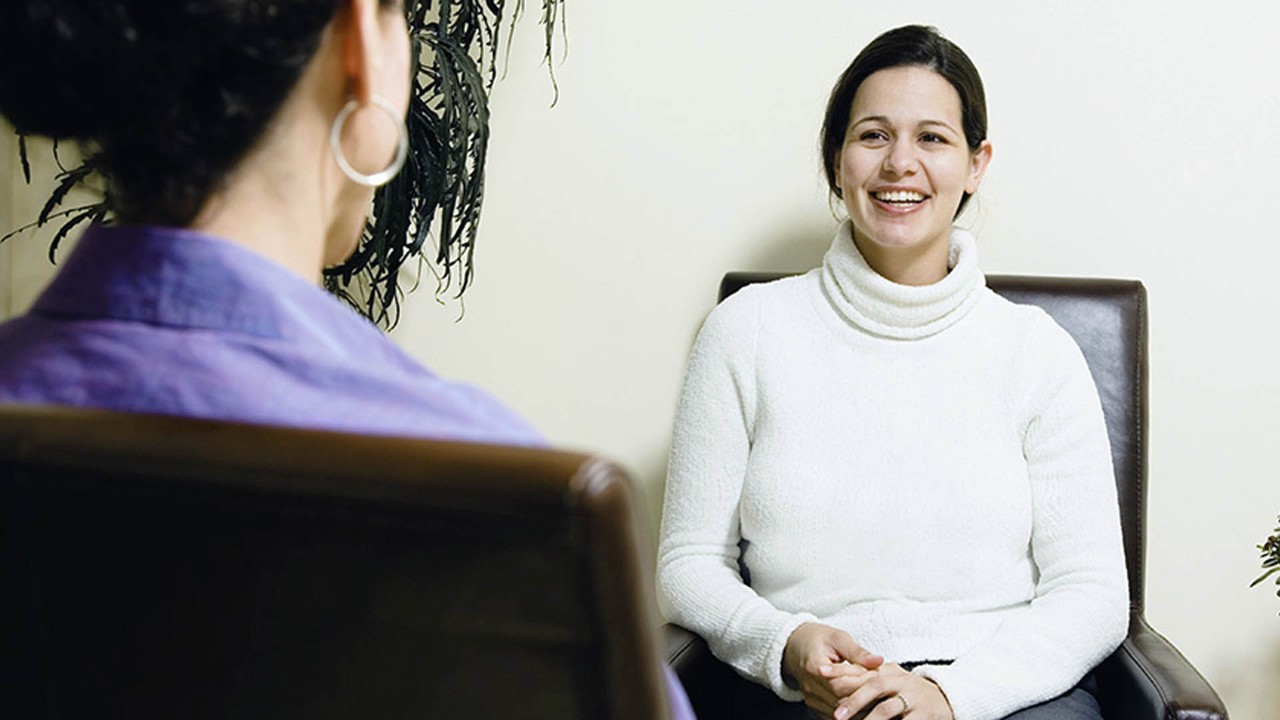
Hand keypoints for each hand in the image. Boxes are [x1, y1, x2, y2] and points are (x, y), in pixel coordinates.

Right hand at [782, 622, 883, 717]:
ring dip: (861, 706)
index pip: (840, 684)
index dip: (861, 681)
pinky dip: (852, 712)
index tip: (878, 673)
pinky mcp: (815, 707)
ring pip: (841, 713)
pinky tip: (865, 702)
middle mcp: (809, 687)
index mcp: (813, 667)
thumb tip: (878, 661)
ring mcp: (811, 700)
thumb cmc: (818, 640)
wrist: (795, 647)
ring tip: (877, 693)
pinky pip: (835, 716)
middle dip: (865, 695)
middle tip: (882, 685)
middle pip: (841, 701)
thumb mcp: (838, 638)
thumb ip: (857, 652)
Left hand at [827, 663, 953, 719]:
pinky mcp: (924, 716)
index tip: (820, 672)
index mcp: (890, 671)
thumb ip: (868, 676)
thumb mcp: (892, 679)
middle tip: (836, 715)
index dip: (841, 671)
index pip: (862, 669)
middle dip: (854, 701)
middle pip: (874, 686)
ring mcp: (914, 699)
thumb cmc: (911, 691)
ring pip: (887, 709)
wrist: (948, 698)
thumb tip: (833, 677)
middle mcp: (902, 682)